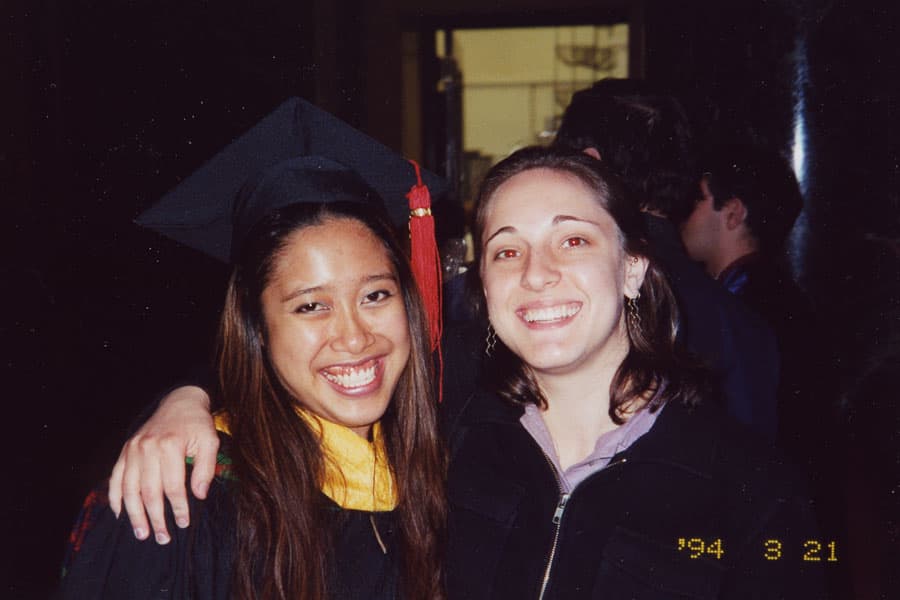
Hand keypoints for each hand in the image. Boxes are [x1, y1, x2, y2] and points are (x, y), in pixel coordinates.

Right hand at [108, 385, 217, 543]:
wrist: (179, 402)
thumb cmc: (197, 424)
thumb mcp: (210, 441)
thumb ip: (206, 468)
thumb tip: (199, 496)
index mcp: (170, 445)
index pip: (173, 485)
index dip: (178, 507)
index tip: (183, 523)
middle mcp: (147, 448)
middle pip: (149, 491)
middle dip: (155, 518)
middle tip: (162, 538)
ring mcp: (132, 449)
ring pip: (129, 488)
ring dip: (134, 514)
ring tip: (142, 534)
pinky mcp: (125, 450)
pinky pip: (115, 477)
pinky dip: (115, 497)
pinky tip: (120, 514)